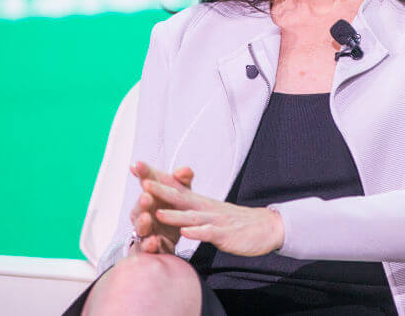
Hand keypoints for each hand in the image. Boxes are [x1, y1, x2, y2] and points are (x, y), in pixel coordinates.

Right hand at [129, 161, 195, 253]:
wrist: (175, 234)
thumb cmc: (174, 208)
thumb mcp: (181, 191)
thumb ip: (183, 180)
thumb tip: (185, 170)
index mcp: (151, 194)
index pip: (146, 181)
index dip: (143, 173)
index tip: (138, 165)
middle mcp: (144, 211)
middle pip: (140, 206)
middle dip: (142, 201)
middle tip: (147, 197)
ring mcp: (146, 229)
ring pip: (140, 227)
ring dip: (142, 223)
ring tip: (146, 219)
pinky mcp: (150, 245)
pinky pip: (146, 246)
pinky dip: (149, 245)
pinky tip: (153, 242)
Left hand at [144, 179, 284, 256]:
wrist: (265, 227)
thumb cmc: (235, 222)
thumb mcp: (210, 212)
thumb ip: (191, 209)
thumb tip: (170, 202)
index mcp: (200, 203)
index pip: (176, 187)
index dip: (157, 179)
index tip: (139, 168)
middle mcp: (206, 208)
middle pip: (180, 197)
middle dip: (161, 190)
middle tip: (143, 182)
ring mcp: (215, 220)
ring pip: (192, 217)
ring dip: (174, 214)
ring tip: (157, 212)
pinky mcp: (225, 234)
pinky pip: (209, 233)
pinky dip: (197, 233)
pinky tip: (186, 233)